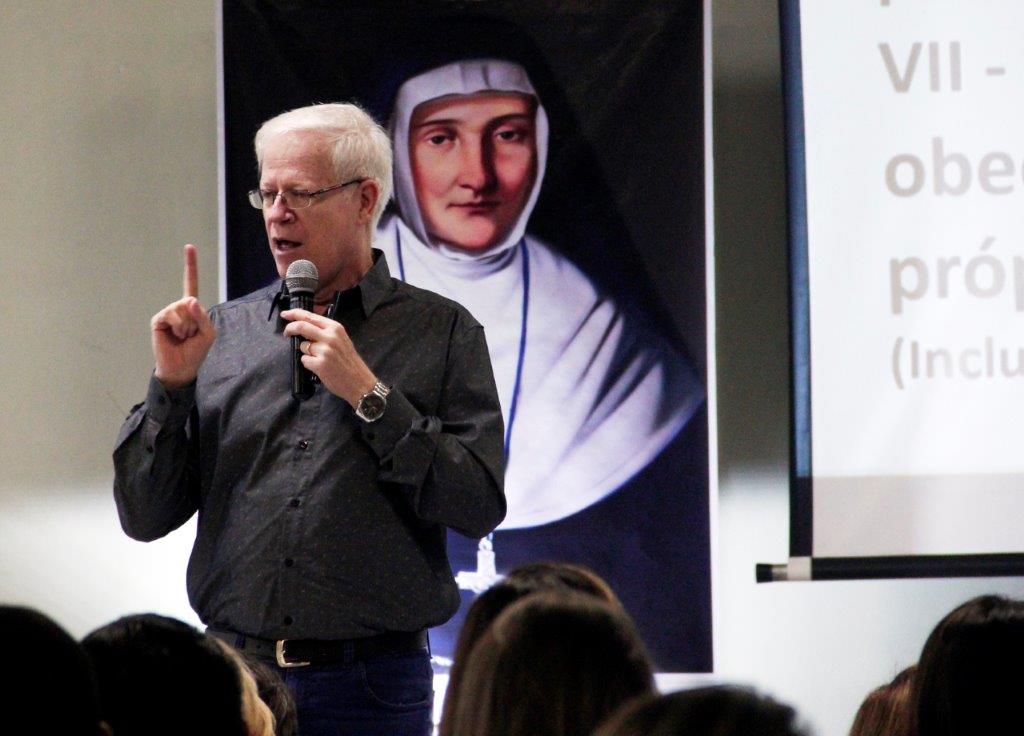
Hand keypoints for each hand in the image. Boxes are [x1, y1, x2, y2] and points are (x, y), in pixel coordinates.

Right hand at [151, 244, 216, 387]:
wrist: (181, 367)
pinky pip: (172, 315)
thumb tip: (191, 300)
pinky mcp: (158, 319)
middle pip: (191, 301)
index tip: (189, 247)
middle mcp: (179, 307)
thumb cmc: (195, 351)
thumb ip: (203, 316)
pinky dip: (179, 327)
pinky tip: (175, 336)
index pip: (191, 283)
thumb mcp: (208, 333)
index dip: (190, 266)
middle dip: (195, 321)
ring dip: (187, 326)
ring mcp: (168, 312)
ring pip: (183, 308)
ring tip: (182, 336)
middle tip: (190, 334)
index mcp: (192, 308)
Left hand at [281, 308, 376, 406]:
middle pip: (301, 326)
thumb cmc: (349, 361)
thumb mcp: (341, 339)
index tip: (285, 314)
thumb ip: (325, 331)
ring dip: (306, 352)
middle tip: (286, 333)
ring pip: (303, 346)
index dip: (294, 314)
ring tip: (320, 359)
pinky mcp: (320, 364)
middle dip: (290, 329)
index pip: (310, 316)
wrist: (359, 381)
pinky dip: (308, 364)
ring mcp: (324, 350)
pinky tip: (320, 368)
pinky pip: (304, 360)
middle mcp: (330, 336)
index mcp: (335, 327)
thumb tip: (304, 326)